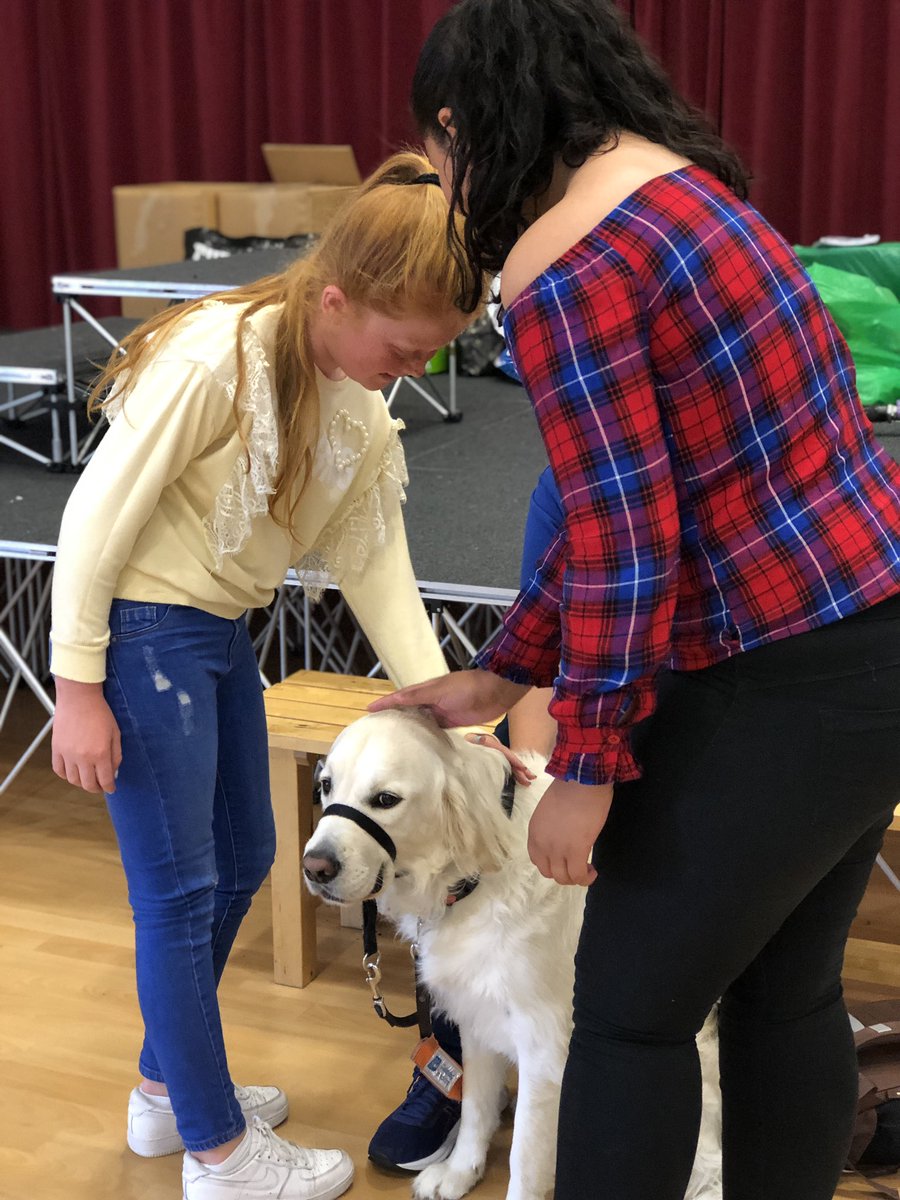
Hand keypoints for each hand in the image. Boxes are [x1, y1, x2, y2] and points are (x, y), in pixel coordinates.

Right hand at [52, 678, 121, 793]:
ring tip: (88, 779)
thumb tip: (114, 772)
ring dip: (81, 783)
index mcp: (100, 753)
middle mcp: (83, 757)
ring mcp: (68, 754)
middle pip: (88, 784)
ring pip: (73, 780)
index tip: (111, 788)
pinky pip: (59, 770)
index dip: (109, 787)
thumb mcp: (115, 733)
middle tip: (101, 786)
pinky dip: (66, 775)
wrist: (79, 698)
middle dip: (96, 788)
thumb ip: (116, 755)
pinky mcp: (56, 749)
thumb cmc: (100, 713)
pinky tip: (73, 772)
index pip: (105, 780)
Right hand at [369, 668, 529, 729]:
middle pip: (407, 710)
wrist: (496, 692)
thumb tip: (394, 698)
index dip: (385, 704)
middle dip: (393, 718)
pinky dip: (424, 735)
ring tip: (392, 740)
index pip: (399, 698)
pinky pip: (433, 729)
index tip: (368, 712)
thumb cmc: (467, 687)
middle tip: (377, 731)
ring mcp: (441, 712)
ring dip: (408, 728)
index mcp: (424, 690)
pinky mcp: (452, 722)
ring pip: (419, 721)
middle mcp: (430, 701)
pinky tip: (418, 744)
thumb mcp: (439, 690)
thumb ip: (418, 695)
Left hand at [464, 731, 536, 786]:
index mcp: (491, 744)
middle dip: (521, 769)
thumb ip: (475, 740)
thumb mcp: (469, 740)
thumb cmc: (465, 742)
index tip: (523, 768)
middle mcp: (496, 750)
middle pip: (511, 759)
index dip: (515, 760)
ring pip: (510, 764)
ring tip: (528, 782)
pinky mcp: (495, 761)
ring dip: (520, 773)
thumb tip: (479, 739)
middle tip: (531, 778)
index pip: (506, 752)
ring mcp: (496, 756)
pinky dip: (514, 773)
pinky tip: (520, 781)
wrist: (462, 741)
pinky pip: (507, 767)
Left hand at [527, 778, 613, 885]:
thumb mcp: (550, 811)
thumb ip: (551, 827)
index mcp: (534, 832)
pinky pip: (578, 875)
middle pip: (549, 872)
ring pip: (563, 878)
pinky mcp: (576, 851)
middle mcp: (542, 844)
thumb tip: (563, 834)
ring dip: (576, 878)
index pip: (537, 859)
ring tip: (588, 870)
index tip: (565, 859)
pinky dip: (586, 878)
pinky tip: (593, 871)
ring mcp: (558, 849)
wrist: (582, 780)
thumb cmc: (570, 788)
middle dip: (564, 873)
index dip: (552, 863)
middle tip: (577, 866)